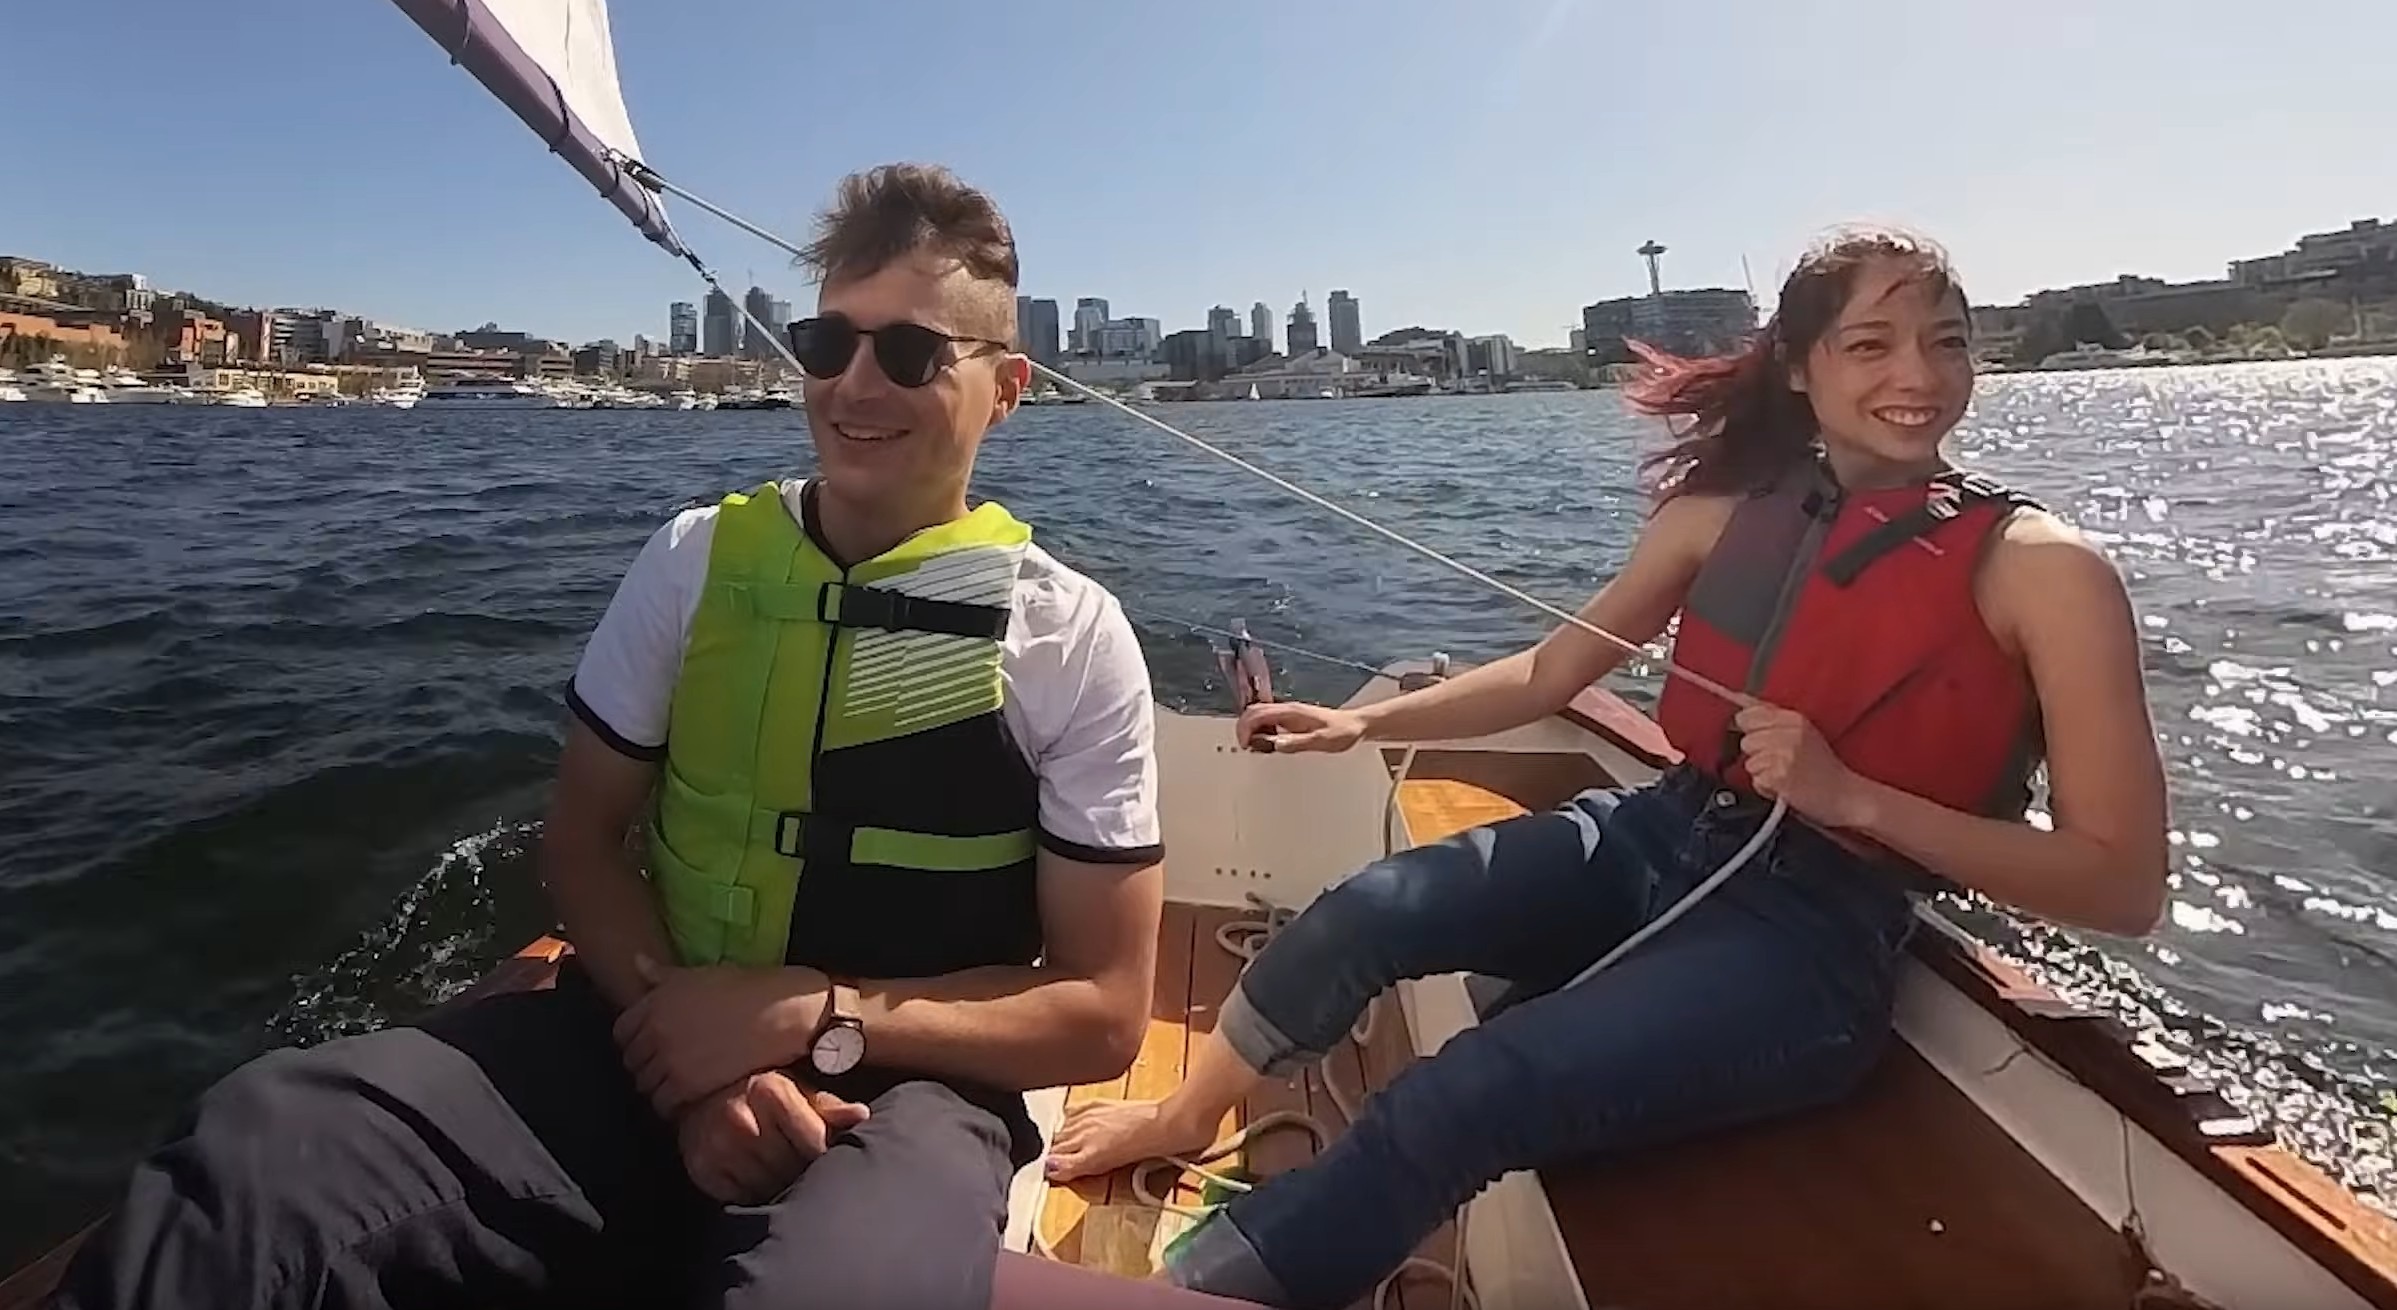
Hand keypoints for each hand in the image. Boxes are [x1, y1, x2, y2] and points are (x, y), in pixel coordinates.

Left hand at [615, 955, 824, 1117]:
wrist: (779, 1013)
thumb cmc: (743, 988)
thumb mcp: (698, 975)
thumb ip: (662, 974)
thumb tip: (635, 961)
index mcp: (654, 1003)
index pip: (621, 1033)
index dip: (635, 1042)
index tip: (651, 1046)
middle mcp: (655, 1031)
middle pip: (631, 1062)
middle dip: (645, 1065)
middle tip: (666, 1067)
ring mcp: (669, 1059)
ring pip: (645, 1085)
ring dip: (658, 1087)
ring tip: (677, 1084)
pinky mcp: (687, 1085)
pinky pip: (663, 1103)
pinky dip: (672, 1105)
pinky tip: (688, 1098)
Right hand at [676, 1070, 871, 1204]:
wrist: (702, 1102)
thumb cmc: (761, 1095)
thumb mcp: (797, 1091)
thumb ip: (829, 1107)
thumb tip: (862, 1115)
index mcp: (770, 1091)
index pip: (814, 1141)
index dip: (828, 1157)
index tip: (833, 1164)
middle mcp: (741, 1118)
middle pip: (791, 1167)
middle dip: (805, 1174)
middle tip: (810, 1175)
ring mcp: (718, 1146)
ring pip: (768, 1187)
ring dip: (782, 1190)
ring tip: (787, 1182)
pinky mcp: (703, 1170)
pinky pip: (742, 1199)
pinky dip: (755, 1198)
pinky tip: (761, 1186)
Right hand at [1237, 702, 1367, 753]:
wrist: (1356, 725)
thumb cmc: (1343, 731)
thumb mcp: (1321, 740)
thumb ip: (1297, 743)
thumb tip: (1275, 744)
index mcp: (1291, 711)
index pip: (1257, 713)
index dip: (1245, 728)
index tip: (1245, 744)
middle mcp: (1287, 710)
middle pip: (1253, 711)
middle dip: (1243, 728)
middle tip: (1245, 747)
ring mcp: (1289, 715)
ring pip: (1258, 716)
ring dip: (1251, 730)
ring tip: (1254, 747)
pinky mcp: (1292, 721)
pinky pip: (1269, 723)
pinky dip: (1261, 732)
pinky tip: (1267, 745)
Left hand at [1733, 703, 1873, 829]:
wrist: (1846, 796)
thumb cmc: (1823, 767)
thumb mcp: (1803, 731)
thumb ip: (1770, 715)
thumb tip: (1736, 697)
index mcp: (1795, 719)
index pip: (1748, 715)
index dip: (1752, 731)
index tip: (1764, 740)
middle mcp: (1790, 734)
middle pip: (1747, 741)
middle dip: (1759, 754)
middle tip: (1783, 762)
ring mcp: (1785, 755)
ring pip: (1749, 763)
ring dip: (1763, 773)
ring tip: (1786, 775)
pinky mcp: (1780, 777)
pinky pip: (1756, 781)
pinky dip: (1767, 789)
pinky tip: (1786, 787)